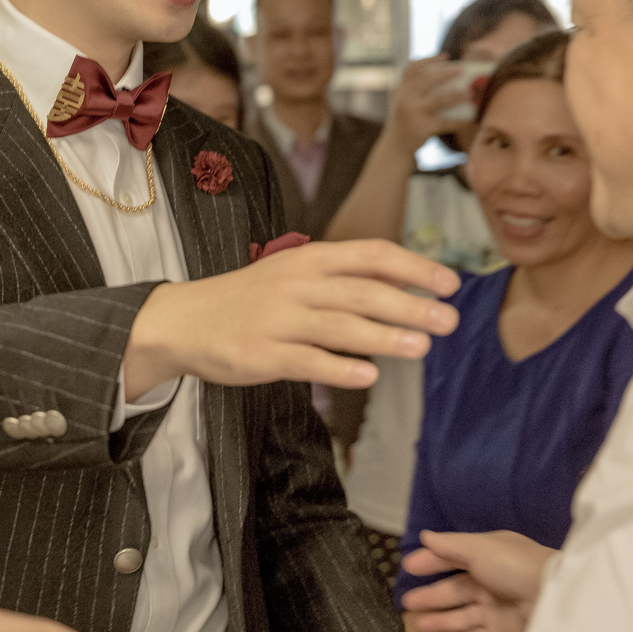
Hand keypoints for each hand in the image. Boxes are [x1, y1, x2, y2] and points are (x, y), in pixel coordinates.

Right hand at [125, 239, 458, 396]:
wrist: (183, 321)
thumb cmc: (249, 299)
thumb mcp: (293, 275)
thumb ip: (343, 279)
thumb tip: (405, 287)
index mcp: (308, 258)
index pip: (370, 254)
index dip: (414, 266)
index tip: (449, 283)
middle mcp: (295, 284)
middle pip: (362, 291)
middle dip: (410, 304)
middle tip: (449, 320)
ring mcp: (277, 319)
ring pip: (340, 326)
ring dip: (385, 337)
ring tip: (422, 347)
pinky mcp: (261, 354)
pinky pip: (307, 361)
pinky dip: (340, 369)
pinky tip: (370, 376)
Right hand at [388, 55, 469, 149]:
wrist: (396, 144)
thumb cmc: (406, 117)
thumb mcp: (404, 99)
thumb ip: (415, 87)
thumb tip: (448, 75)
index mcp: (401, 88)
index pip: (413, 68)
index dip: (429, 60)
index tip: (445, 56)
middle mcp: (405, 98)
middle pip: (427, 80)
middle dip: (446, 73)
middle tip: (462, 70)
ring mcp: (414, 112)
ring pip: (440, 100)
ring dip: (457, 96)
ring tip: (470, 94)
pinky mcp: (422, 127)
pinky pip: (445, 122)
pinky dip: (458, 122)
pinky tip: (469, 121)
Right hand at [399, 529, 553, 631]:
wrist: (553, 598)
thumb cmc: (514, 565)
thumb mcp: (479, 547)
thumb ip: (449, 545)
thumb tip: (425, 536)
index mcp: (488, 558)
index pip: (454, 560)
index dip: (432, 563)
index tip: (408, 567)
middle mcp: (492, 584)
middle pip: (456, 591)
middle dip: (432, 596)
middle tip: (407, 602)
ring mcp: (498, 611)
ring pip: (463, 617)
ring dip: (441, 620)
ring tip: (419, 625)